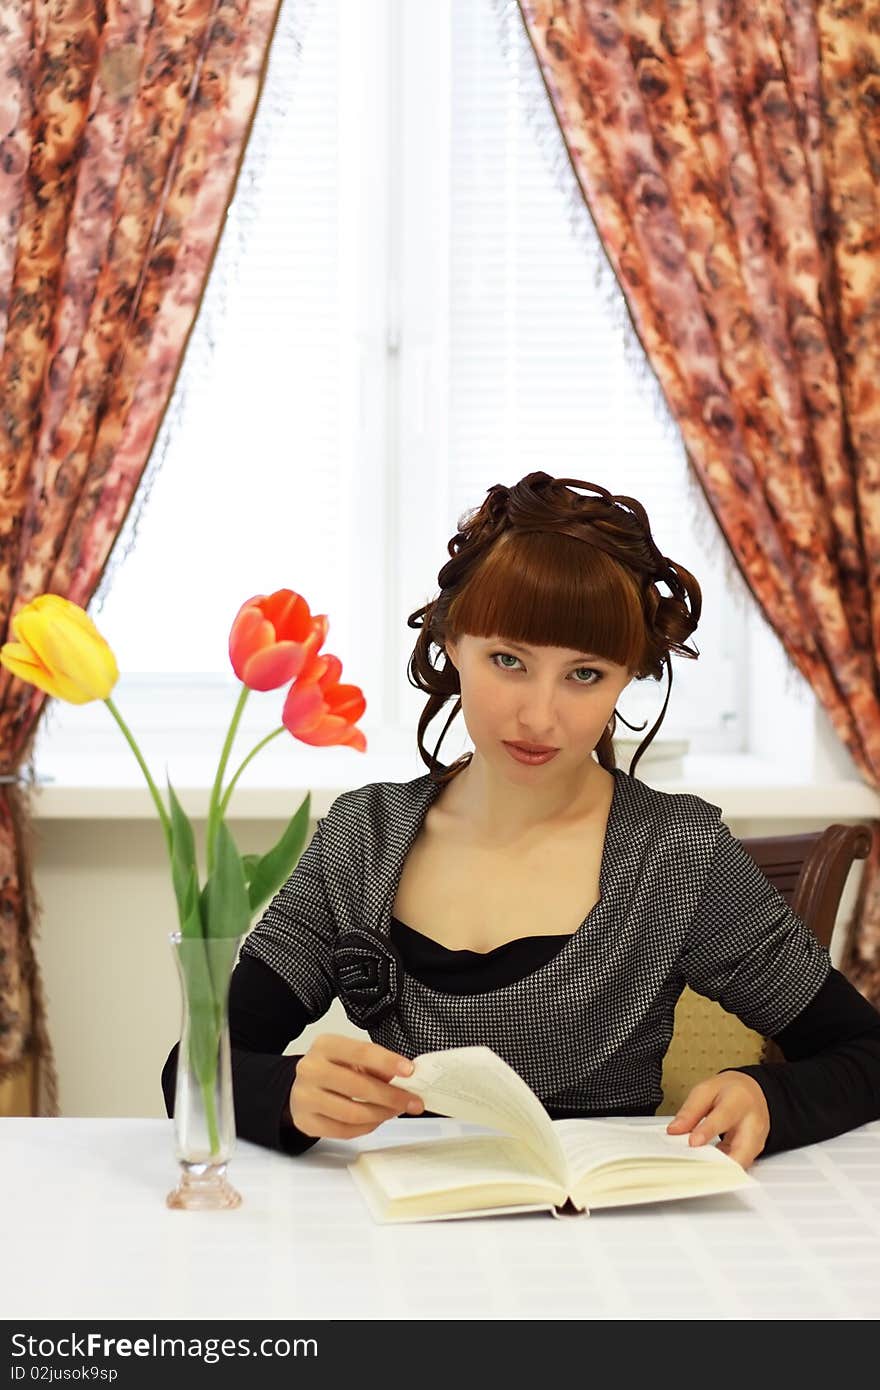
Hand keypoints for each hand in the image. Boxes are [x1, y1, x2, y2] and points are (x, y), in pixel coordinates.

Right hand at [290, 1033, 423, 1139]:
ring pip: (352, 1113)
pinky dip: (366, 1127)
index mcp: (324, 1045)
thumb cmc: (333, 1069)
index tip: (410, 1071)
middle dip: (391, 1096)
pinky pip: (343, 1131)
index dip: (387, 1062)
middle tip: (414, 1101)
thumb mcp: (352, 1058)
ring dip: (381, 1114)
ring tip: (396, 1111)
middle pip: (358, 1086)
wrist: (301, 1088)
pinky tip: (377, 1119)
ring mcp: (305, 1097)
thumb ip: (375, 1065)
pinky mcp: (305, 1122)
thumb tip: (404, 1078)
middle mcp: (310, 1069)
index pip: (360, 1051)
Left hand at [665, 1071, 769, 1168]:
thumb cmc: (730, 1091)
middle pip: (742, 1150)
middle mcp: (753, 1123)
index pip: (724, 1117)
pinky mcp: (754, 1153)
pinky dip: (724, 1169)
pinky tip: (707, 1170)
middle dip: (721, 1163)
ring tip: (698, 1171)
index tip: (692, 1142)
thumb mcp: (705, 1090)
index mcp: (739, 1101)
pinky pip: (739, 1165)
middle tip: (697, 1169)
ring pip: (742, 1163)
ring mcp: (757, 1140)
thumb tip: (674, 1130)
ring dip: (721, 1170)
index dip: (707, 1132)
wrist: (752, 1092)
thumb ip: (690, 1111)